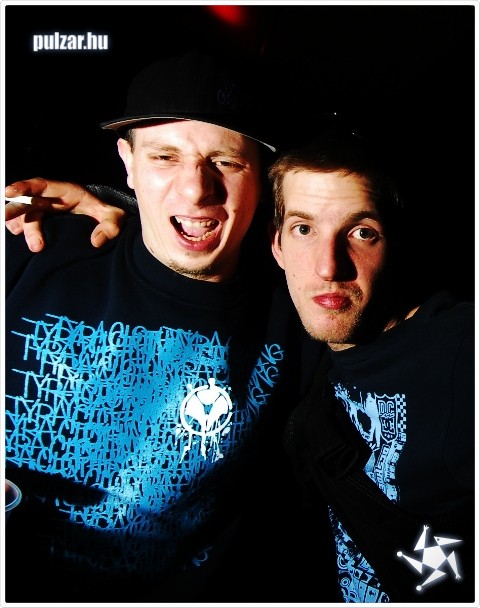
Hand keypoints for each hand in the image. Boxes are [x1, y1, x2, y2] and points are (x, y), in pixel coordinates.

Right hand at [5, 177, 126, 251]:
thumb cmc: (108, 215)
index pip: (41, 185)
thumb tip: (96, 241)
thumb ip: (110, 227)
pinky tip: (19, 238)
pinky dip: (20, 231)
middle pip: (28, 202)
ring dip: (22, 228)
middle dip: (15, 210)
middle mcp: (51, 199)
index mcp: (65, 191)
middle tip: (4, 220)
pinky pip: (26, 225)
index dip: (24, 187)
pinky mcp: (44, 223)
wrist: (106, 223)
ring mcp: (45, 211)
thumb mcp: (115, 218)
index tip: (10, 193)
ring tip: (33, 245)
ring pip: (27, 217)